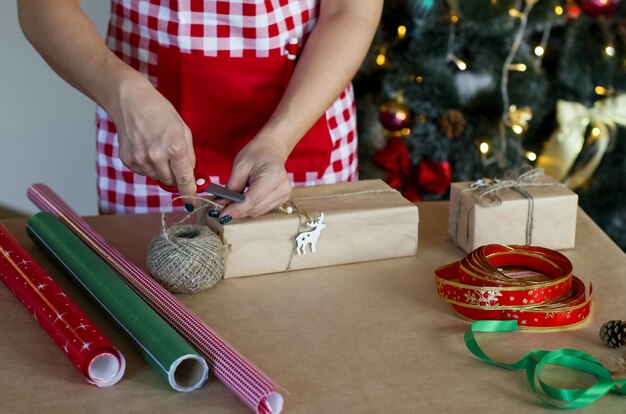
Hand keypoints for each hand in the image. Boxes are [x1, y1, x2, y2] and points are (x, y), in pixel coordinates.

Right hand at [111, 76, 197, 203]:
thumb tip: (192, 174)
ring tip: (157, 149)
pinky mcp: (128, 161)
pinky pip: (143, 172)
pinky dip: (147, 166)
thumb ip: (189, 155)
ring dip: (160, 170)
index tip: (192, 204)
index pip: (185, 180)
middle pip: (170, 181)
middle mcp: (157, 157)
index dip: (190, 194)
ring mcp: (140, 159)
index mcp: (175, 148)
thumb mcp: (183, 130)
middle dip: (175, 176)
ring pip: (156, 178)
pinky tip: (146, 149)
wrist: (131, 102)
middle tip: (172, 159)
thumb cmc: (160, 112)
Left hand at [219, 137, 292, 219]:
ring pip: (258, 211)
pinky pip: (262, 209)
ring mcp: (284, 195)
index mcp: (273, 175)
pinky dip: (251, 206)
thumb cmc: (257, 154)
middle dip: (237, 209)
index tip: (222, 216)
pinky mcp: (282, 199)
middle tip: (221, 206)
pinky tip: (246, 198)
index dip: (236, 209)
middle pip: (255, 208)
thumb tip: (222, 204)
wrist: (271, 150)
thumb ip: (231, 188)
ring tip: (233, 200)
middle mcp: (282, 187)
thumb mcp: (240, 166)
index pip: (253, 199)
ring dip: (243, 209)